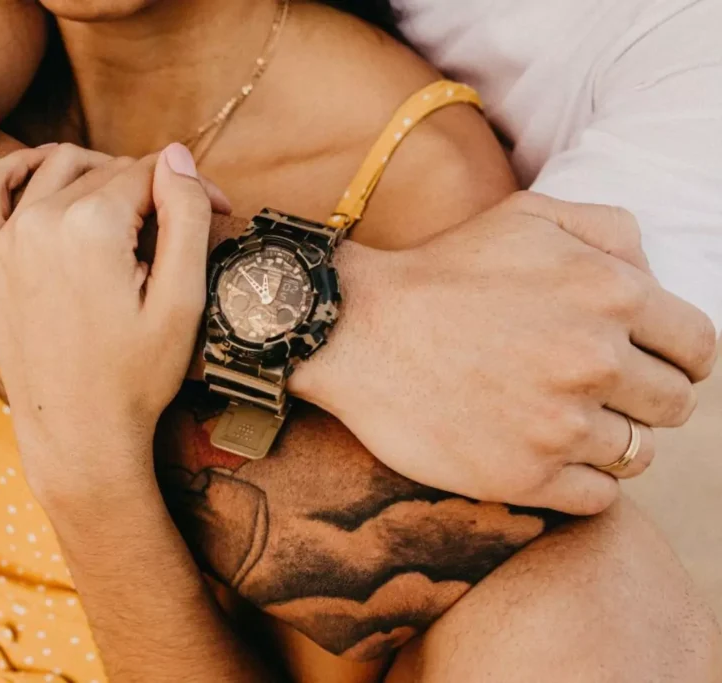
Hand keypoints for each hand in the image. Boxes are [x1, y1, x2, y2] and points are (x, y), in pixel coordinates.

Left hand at [0, 143, 229, 502]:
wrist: (78, 434)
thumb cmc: (137, 375)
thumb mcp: (182, 300)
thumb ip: (184, 215)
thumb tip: (176, 155)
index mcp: (92, 227)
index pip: (147, 172)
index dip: (187, 186)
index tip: (216, 207)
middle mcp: (39, 222)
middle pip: (104, 170)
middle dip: (147, 185)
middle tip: (177, 220)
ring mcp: (2, 241)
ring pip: (55, 169)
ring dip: (95, 172)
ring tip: (126, 203)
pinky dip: (19, 169)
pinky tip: (45, 172)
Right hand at [295, 192, 717, 514]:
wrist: (356, 331)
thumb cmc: (442, 271)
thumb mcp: (528, 216)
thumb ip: (611, 230)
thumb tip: (656, 275)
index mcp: (611, 294)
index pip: (699, 349)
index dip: (677, 358)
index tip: (646, 365)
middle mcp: (595, 362)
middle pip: (673, 406)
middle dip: (642, 399)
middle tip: (592, 392)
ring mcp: (559, 425)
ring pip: (637, 454)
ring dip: (609, 440)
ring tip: (559, 422)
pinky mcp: (522, 476)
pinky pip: (597, 497)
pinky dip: (580, 480)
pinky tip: (542, 454)